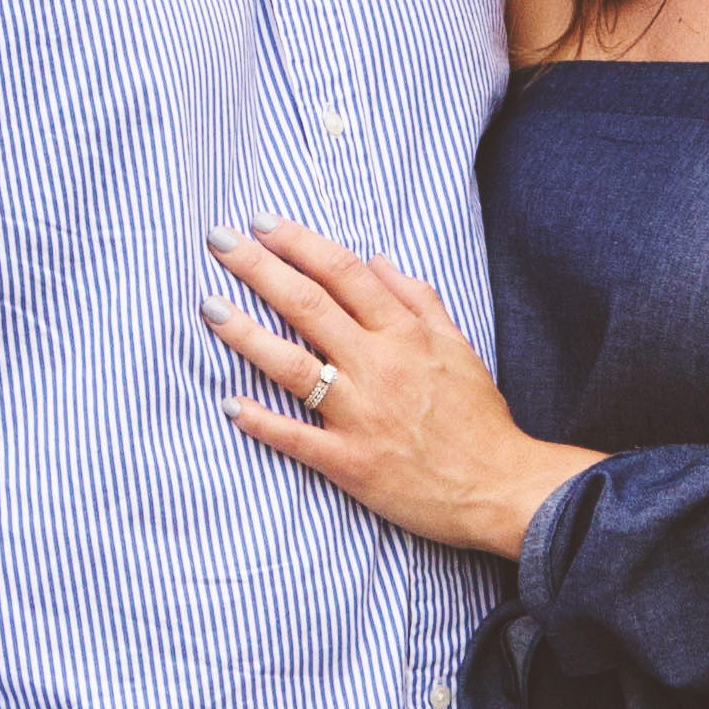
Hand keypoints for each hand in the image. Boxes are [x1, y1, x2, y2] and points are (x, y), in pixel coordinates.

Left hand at [203, 220, 594, 559]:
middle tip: (218, 240)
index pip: (343, 273)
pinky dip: (261, 421)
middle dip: (258, 268)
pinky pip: (296, 438)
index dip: (299, 242)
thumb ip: (418, 300)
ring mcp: (361, 414)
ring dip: (245, 334)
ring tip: (209, 307)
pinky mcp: (350, 462)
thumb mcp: (458, 346)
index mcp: (405, 333)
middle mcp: (379, 365)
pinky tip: (229, 403)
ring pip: (293, 365)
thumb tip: (378, 260)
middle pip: (308, 305)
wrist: (500, 487)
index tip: (261, 222)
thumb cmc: (479, 417)